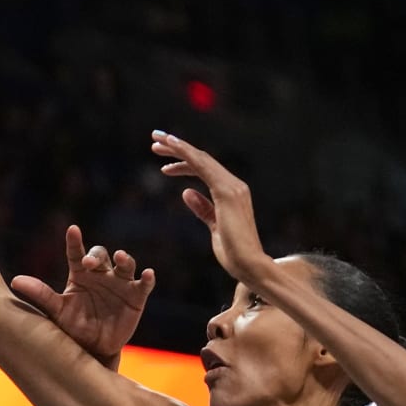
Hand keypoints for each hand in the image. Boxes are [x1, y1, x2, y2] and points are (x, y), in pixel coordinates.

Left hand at [12, 225, 154, 364]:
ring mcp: (120, 284)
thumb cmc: (73, 326)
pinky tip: (148, 274)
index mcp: (80, 274)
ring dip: (124, 259)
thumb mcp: (56, 310)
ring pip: (125, 264)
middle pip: (101, 256)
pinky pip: (143, 284)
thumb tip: (15, 281)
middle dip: (96, 256)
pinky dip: (147, 278)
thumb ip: (40, 294)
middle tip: (89, 262)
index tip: (72, 230)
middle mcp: (101, 274)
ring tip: (120, 257)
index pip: (76, 253)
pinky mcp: (136, 296)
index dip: (75, 241)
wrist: (93, 349)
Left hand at [151, 130, 273, 285]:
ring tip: (156, 142)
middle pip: (201, 159)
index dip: (183, 163)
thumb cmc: (234, 252)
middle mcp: (234, 185)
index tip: (163, 163)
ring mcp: (232, 187)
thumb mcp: (213, 227)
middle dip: (177, 149)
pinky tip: (172, 148)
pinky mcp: (227, 193)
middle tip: (155, 141)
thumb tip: (186, 192)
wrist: (249, 265)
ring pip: (201, 159)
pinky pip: (204, 167)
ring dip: (178, 148)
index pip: (204, 171)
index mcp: (231, 193)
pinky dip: (187, 155)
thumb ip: (203, 208)